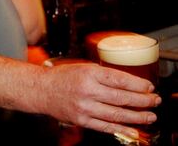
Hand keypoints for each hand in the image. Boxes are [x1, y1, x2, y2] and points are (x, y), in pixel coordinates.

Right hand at [42, 63, 160, 138]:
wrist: (41, 90)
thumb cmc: (61, 77)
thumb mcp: (83, 67)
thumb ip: (103, 74)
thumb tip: (128, 82)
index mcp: (89, 74)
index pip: (120, 80)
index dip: (138, 85)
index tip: (149, 87)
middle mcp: (87, 90)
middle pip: (122, 98)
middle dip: (143, 100)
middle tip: (154, 101)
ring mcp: (84, 107)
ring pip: (117, 114)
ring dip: (137, 116)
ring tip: (149, 116)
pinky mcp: (81, 120)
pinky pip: (105, 126)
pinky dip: (121, 129)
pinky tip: (133, 129)